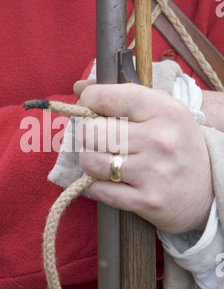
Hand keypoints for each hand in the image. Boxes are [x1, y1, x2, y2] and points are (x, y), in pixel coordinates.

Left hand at [74, 81, 213, 233]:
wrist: (209, 188)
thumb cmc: (177, 144)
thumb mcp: (161, 110)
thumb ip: (121, 94)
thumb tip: (80, 87)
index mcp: (164, 110)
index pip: (107, 97)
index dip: (89, 100)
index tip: (90, 107)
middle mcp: (159, 140)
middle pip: (92, 131)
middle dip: (87, 134)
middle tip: (98, 138)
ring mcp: (153, 172)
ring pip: (90, 161)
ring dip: (90, 161)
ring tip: (103, 159)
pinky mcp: (147, 200)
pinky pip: (98, 190)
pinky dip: (96, 185)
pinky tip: (108, 180)